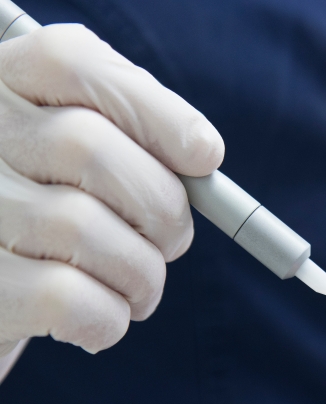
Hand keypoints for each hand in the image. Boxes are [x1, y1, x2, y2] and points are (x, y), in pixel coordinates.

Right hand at [0, 24, 223, 355]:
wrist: (4, 287)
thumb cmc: (56, 222)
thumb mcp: (77, 166)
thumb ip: (129, 143)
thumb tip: (203, 154)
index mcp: (3, 91)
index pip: (71, 62)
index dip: (156, 110)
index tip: (206, 156)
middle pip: (85, 148)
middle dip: (160, 208)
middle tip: (173, 242)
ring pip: (81, 228)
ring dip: (141, 274)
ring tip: (140, 290)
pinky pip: (63, 299)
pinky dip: (108, 318)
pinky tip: (106, 319)